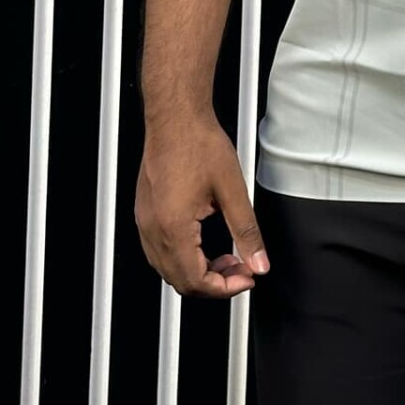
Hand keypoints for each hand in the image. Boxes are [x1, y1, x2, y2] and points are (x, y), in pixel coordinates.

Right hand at [135, 116, 269, 298]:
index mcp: (174, 227)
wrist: (176, 117)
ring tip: (226, 256)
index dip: (225, 288)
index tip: (246, 278)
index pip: (196, 281)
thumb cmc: (197, 143)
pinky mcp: (145, 213)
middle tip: (241, 269)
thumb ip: (247, 231)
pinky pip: (159, 251)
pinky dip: (183, 257)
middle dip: (214, 283)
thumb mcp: (232, 190)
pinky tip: (203, 244)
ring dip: (198, 271)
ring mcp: (145, 222)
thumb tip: (258, 261)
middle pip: (180, 281)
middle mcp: (153, 229)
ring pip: (168, 269)